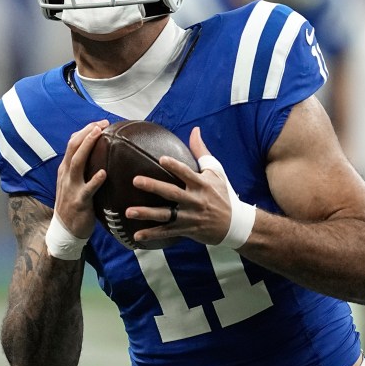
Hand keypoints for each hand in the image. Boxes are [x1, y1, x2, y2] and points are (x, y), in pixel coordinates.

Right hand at [54, 119, 108, 238]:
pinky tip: (103, 173)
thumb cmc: (74, 205)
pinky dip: (95, 180)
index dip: (85, 131)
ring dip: (88, 146)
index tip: (100, 123)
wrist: (65, 231)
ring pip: (77, 162)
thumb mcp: (74, 183)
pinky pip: (87, 189)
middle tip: (102, 124)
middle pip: (73, 147)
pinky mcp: (79, 202)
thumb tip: (99, 155)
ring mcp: (71, 187)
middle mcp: (66, 175)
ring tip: (99, 135)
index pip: (72, 143)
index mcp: (66, 169)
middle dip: (87, 133)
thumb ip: (82, 169)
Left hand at [128, 127, 235, 245]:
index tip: (161, 159)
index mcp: (201, 184)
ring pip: (166, 215)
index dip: (175, 166)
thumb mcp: (215, 171)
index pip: (187, 173)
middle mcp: (194, 200)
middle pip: (172, 193)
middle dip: (154, 187)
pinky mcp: (186, 229)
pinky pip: (167, 232)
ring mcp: (189, 217)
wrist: (235, 224)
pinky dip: (152, 234)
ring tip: (129, 211)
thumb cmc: (223, 194)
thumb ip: (201, 151)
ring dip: (147, 214)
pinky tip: (137, 235)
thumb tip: (195, 130)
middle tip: (135, 181)